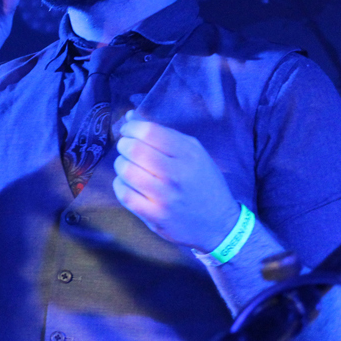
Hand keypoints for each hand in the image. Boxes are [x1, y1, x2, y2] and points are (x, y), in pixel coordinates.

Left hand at [111, 111, 241, 252]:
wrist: (219, 224)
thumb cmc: (203, 183)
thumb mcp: (193, 153)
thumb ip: (163, 134)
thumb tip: (129, 116)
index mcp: (189, 153)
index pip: (149, 131)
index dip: (131, 128)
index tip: (128, 131)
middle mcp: (178, 173)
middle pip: (133, 149)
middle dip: (123, 145)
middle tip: (127, 149)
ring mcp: (165, 196)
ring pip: (125, 170)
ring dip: (121, 165)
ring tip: (129, 167)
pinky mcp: (155, 215)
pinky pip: (124, 194)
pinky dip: (120, 185)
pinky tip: (128, 184)